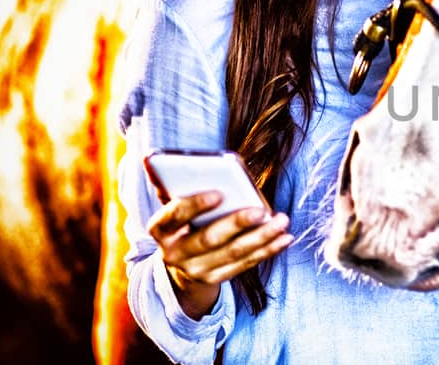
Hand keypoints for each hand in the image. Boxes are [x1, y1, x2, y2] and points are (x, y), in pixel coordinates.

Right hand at [146, 192, 293, 317]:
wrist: (182, 260)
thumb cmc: (184, 220)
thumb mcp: (175, 203)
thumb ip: (173, 184)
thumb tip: (154, 159)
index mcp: (160, 229)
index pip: (174, 216)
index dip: (194, 205)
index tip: (219, 193)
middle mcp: (174, 254)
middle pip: (208, 238)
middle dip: (237, 223)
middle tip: (261, 210)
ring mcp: (194, 270)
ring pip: (232, 253)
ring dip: (261, 237)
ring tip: (281, 221)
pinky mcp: (213, 279)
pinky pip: (244, 265)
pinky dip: (266, 251)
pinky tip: (284, 238)